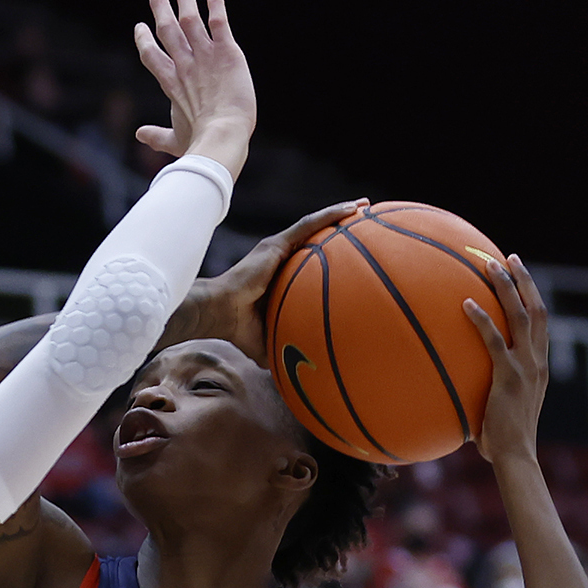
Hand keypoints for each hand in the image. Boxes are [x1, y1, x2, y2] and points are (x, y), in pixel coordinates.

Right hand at [130, 0, 253, 173]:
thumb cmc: (199, 142)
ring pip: (190, 18)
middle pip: (166, 28)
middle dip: (159, 6)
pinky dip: (216, 5)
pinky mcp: (227, 52)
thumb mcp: (175, 139)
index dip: (144, 40)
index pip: (151, 55)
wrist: (222, 136)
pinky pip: (219, 22)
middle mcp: (184, 64)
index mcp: (170, 82)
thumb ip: (157, 136)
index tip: (140, 26)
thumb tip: (139, 135)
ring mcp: (204, 56)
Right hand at [177, 199, 360, 365]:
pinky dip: (331, 215)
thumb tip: (303, 380)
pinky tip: (352, 209)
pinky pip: (309, 225)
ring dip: (341, 214)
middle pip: (318, 236)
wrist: (219, 315)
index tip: (355, 249)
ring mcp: (279, 248)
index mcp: (281, 276)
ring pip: (316, 224)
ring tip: (366, 206)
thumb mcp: (271, 344)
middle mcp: (281, 257)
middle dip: (343, 225)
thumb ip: (288, 351)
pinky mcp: (276, 245)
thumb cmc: (239, 331)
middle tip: (368, 218)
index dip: (333, 251)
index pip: (311, 259)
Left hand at [456, 251, 547, 468]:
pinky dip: (481, 320)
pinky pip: (494, 340)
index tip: (521, 276)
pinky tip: (465, 305)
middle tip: (509, 258)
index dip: (532, 297)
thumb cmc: (503, 441)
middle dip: (524, 281)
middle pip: (537, 310)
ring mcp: (525, 367)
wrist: (515, 457)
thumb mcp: (502, 408)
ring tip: (490, 265)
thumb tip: (460, 386)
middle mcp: (537, 361)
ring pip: (521, 316)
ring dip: (507, 288)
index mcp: (539, 367)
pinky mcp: (509, 377)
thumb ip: (490, 391)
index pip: (541, 324)